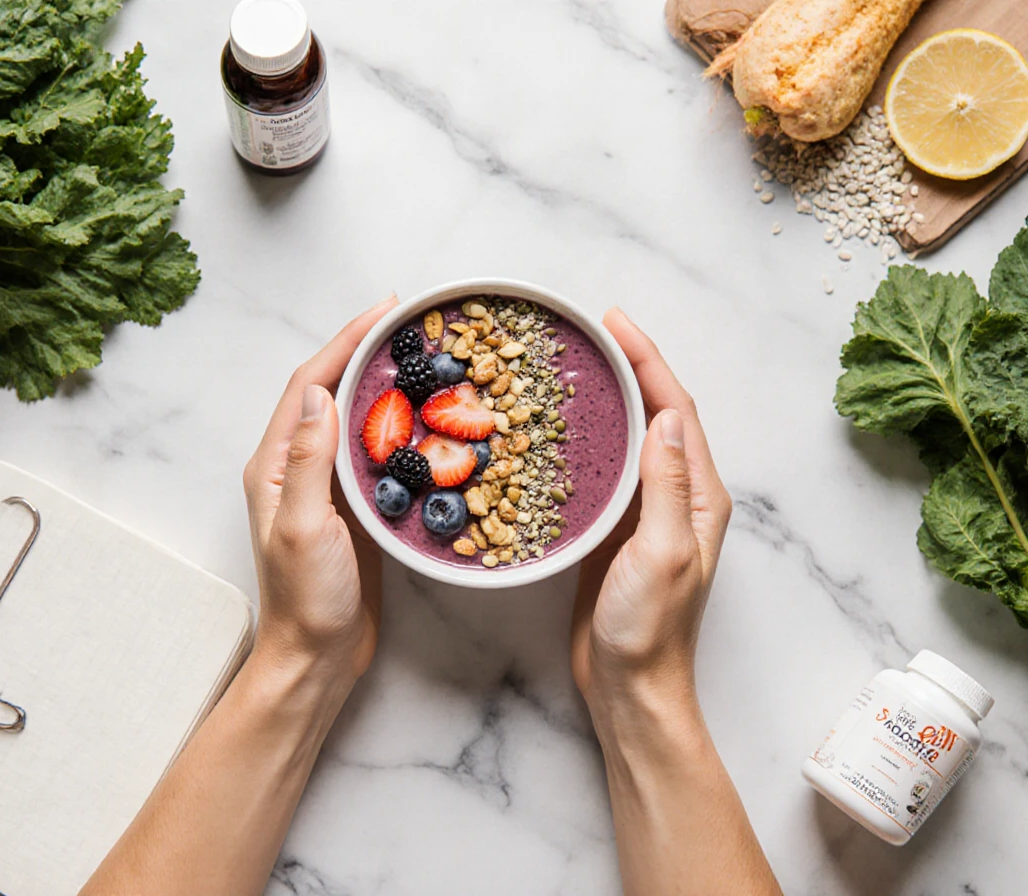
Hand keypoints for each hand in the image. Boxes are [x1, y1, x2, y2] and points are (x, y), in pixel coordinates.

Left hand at [243, 297, 397, 684]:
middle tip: (413, 325)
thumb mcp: (303, 527)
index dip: (345, 341)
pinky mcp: (354, 506)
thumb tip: (321, 392)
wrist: (317, 656)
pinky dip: (401, 427)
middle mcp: (297, 466)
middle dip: (368, 351)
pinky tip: (429, 420)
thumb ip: (309, 461)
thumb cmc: (304, 599)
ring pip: (358, 418)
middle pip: (333, 390)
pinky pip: (377, 452)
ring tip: (425, 359)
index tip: (386, 311)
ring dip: (387, 385)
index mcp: (276, 463)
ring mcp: (327, 485)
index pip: (310, 384)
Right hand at [571, 308, 731, 722]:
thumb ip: (667, 486)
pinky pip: (603, 470)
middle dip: (629, 366)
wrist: (629, 686)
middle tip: (590, 331)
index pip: (676, 409)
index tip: (614, 321)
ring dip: (607, 397)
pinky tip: (557, 428)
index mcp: (699, 496)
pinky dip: (585, 439)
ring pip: (628, 437)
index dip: (648, 360)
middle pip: (655, 413)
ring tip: (574, 365)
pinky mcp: (614, 530)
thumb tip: (664, 417)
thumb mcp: (663, 552)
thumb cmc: (650, 628)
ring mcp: (645, 512)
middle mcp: (678, 496)